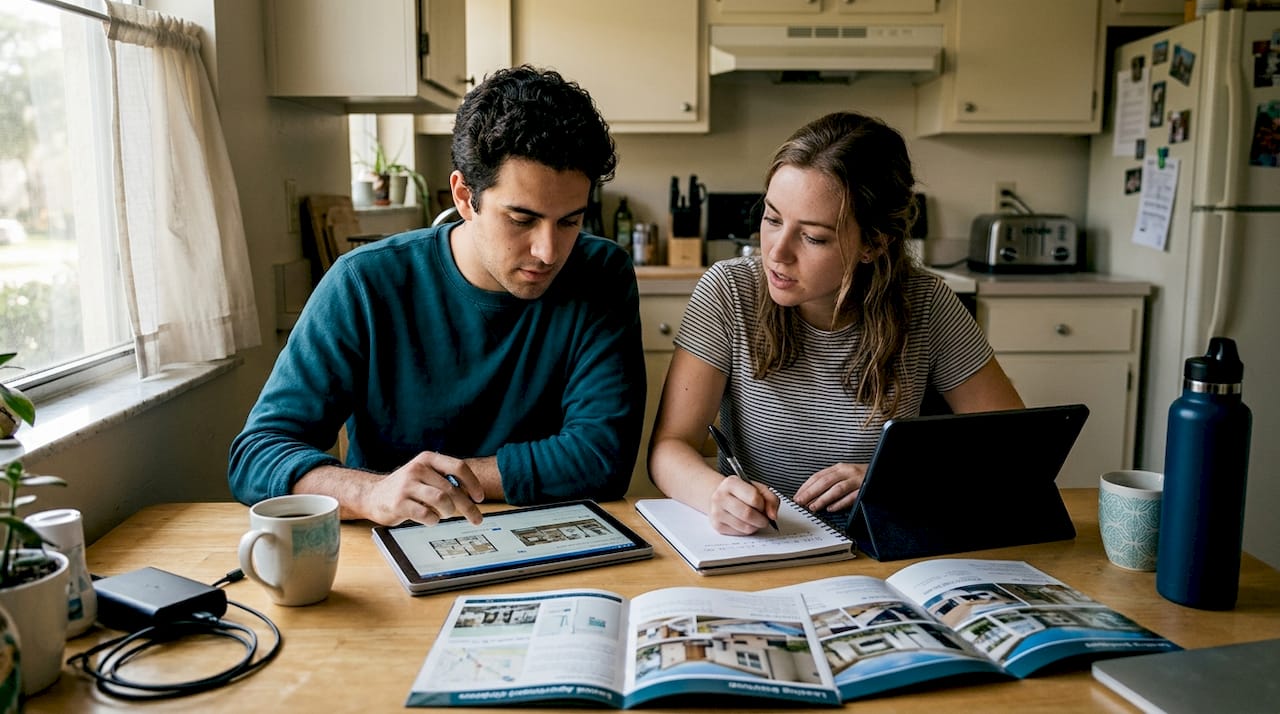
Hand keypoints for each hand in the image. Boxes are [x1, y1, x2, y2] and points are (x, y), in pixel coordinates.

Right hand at [362, 451, 485, 525]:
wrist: (373, 495)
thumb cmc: (407, 488)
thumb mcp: (425, 475)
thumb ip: (445, 480)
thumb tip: (472, 496)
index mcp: (427, 459)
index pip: (459, 467)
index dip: (473, 484)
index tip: (479, 498)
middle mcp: (417, 469)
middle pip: (452, 489)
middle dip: (468, 507)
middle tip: (476, 518)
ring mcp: (407, 485)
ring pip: (442, 500)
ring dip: (449, 512)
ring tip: (444, 514)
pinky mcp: (399, 503)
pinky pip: (427, 515)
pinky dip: (434, 520)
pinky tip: (431, 519)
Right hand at [708, 477, 779, 535]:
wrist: (721, 497)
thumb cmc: (741, 493)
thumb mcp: (757, 488)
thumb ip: (771, 498)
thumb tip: (773, 516)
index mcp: (731, 483)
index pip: (754, 498)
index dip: (762, 505)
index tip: (762, 505)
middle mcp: (720, 496)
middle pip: (748, 514)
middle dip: (761, 520)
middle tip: (764, 519)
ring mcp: (716, 512)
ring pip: (745, 526)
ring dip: (756, 526)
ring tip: (755, 521)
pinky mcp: (717, 525)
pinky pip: (739, 533)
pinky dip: (747, 530)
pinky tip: (746, 523)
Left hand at [794, 463, 866, 513]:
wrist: (883, 473)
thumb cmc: (862, 477)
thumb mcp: (845, 475)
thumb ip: (830, 482)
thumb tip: (811, 495)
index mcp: (839, 468)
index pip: (818, 476)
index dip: (806, 486)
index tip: (796, 496)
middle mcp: (847, 471)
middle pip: (824, 481)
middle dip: (810, 492)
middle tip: (800, 502)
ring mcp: (857, 479)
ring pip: (836, 488)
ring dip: (823, 498)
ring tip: (813, 507)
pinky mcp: (865, 488)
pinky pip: (851, 497)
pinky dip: (840, 503)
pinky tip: (831, 509)